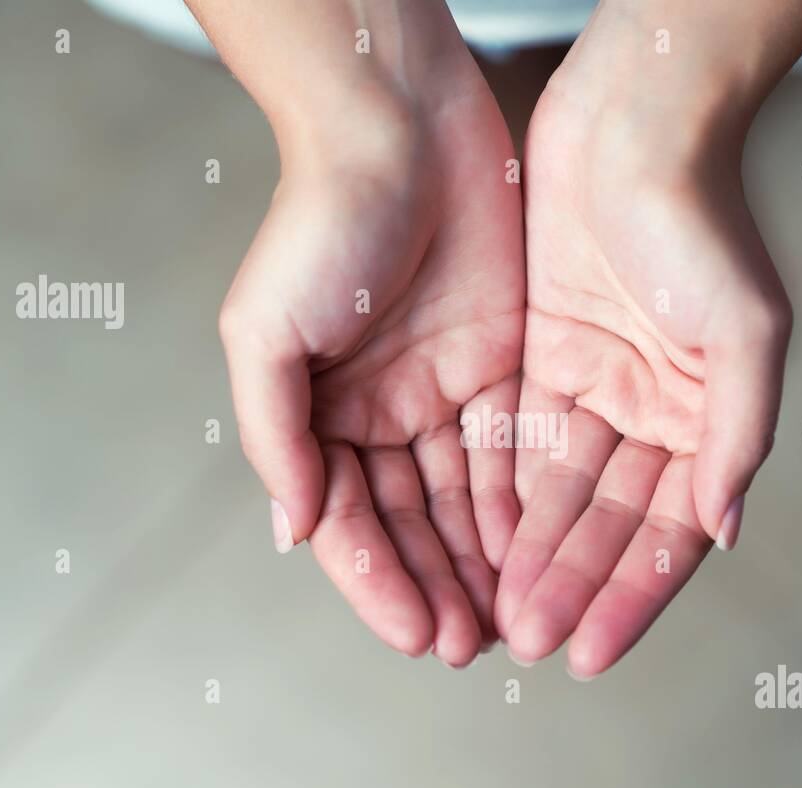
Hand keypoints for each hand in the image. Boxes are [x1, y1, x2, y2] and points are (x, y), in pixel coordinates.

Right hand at [201, 3, 524, 666]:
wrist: (401, 127)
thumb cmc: (321, 223)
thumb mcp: (265, 333)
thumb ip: (277, 438)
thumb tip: (291, 533)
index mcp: (318, 414)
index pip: (349, 522)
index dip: (381, 582)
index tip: (418, 635)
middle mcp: (380, 414)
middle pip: (411, 522)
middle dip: (440, 585)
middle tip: (473, 645)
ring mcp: (441, 392)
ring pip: (465, 498)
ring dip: (483, 560)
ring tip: (510, 619)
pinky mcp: (501, 365)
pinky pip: (513, 450)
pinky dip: (521, 504)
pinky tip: (536, 552)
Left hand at [495, 14, 795, 677]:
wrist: (632, 125)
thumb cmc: (700, 216)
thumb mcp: (745, 330)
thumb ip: (736, 435)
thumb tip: (723, 530)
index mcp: (707, 415)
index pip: (669, 530)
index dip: (632, 596)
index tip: (593, 654)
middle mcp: (653, 411)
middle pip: (608, 522)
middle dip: (569, 584)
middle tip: (528, 642)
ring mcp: (596, 387)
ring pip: (561, 492)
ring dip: (532, 554)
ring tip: (499, 613)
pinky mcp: (543, 356)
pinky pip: (521, 441)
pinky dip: (503, 494)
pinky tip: (481, 543)